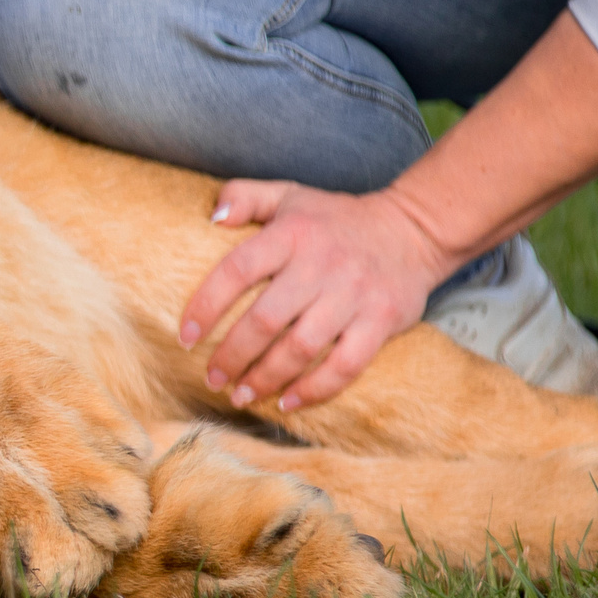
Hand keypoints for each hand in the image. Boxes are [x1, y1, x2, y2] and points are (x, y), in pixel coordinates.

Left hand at [177, 180, 465, 412]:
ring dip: (266, 378)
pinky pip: (345, 365)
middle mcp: (321, 265)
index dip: (206, 306)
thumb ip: (245, 197)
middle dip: (232, 355)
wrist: (412, 230)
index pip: (237, 270)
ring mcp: (353, 295)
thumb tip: (212, 217)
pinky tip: (289, 402)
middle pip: (265, 320)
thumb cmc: (335, 219)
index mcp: (291, 234)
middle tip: (212, 377)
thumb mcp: (289, 195)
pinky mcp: (381, 321)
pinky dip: (316, 389)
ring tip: (241, 394)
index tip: (185, 337)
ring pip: (301, 348)